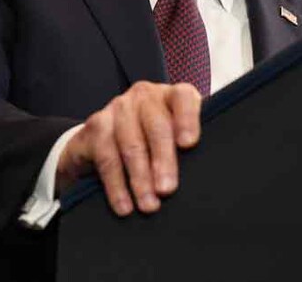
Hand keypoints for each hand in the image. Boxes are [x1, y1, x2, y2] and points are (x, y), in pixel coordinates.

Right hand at [57, 81, 201, 215]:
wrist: (106, 139)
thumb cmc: (155, 141)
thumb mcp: (175, 138)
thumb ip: (188, 147)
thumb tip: (205, 175)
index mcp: (171, 96)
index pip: (183, 97)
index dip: (187, 118)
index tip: (189, 144)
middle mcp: (145, 96)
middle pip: (157, 126)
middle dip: (163, 161)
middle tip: (167, 190)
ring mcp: (118, 107)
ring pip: (131, 145)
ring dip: (140, 179)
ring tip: (149, 205)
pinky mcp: (96, 125)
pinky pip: (107, 158)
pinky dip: (116, 185)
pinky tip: (125, 205)